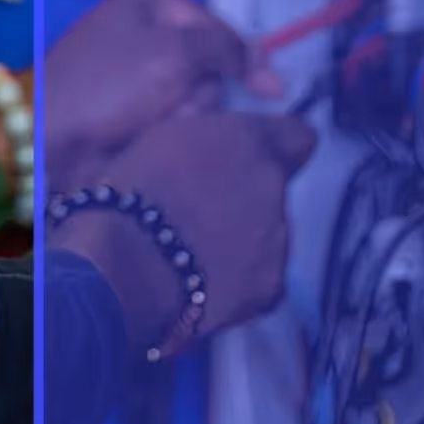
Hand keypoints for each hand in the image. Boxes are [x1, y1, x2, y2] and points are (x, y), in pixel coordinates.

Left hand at [45, 0, 277, 186]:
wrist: (50, 140)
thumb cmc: (109, 85)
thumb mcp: (174, 51)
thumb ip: (225, 46)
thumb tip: (256, 58)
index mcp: (149, 6)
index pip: (215, 24)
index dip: (244, 54)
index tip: (272, 88)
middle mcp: (144, 37)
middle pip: (208, 65)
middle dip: (200, 90)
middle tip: (177, 102)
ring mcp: (138, 79)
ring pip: (195, 99)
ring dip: (184, 115)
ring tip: (155, 123)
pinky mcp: (132, 115)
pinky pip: (173, 122)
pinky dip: (167, 132)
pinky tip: (148, 138)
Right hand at [54, 103, 314, 354]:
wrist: (126, 268)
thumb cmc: (129, 196)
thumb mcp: (162, 141)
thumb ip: (207, 141)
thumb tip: (217, 146)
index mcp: (246, 140)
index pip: (297, 136)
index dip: (276, 147)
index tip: (250, 160)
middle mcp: (272, 185)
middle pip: (274, 188)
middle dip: (246, 196)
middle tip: (200, 212)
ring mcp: (278, 239)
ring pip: (270, 234)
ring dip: (243, 238)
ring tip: (192, 252)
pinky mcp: (271, 287)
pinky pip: (262, 278)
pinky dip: (240, 280)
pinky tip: (202, 283)